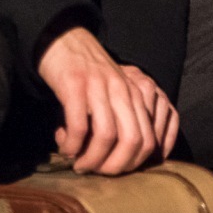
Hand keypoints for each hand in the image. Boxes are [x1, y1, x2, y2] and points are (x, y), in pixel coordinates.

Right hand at [37, 26, 177, 174]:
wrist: (66, 42)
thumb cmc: (90, 76)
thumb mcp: (115, 95)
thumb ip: (125, 120)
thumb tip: (126, 161)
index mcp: (137, 95)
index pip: (149, 140)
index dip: (132, 164)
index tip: (113, 171)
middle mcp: (123, 90)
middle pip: (133, 141)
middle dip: (113, 166)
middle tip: (95, 171)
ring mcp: (100, 87)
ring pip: (107, 136)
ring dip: (90, 159)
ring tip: (78, 162)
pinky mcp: (75, 85)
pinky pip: (79, 125)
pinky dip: (71, 144)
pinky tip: (64, 145)